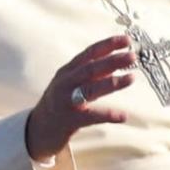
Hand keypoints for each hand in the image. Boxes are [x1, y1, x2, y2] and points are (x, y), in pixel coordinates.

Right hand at [25, 34, 136, 162]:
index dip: (108, 45)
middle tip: (132, 56)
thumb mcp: (72, 83)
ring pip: (90, 88)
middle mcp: (65, 83)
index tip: (126, 40)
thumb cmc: (59, 103)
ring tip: (131, 78)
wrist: (37, 129)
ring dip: (112, 82)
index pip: (89, 53)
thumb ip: (91, 73)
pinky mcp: (69, 120)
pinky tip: (123, 116)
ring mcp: (66, 101)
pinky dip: (108, 115)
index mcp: (68, 71)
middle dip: (112, 60)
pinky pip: (91, 116)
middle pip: (91, 68)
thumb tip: (116, 61)